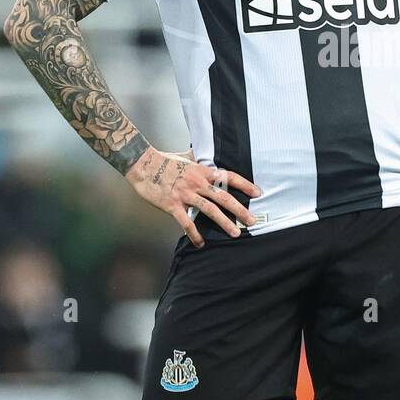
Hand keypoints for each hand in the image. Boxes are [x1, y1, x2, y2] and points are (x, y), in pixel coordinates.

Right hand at [125, 148, 260, 246]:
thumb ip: (198, 160)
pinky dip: (195, 234)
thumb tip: (207, 159)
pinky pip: (187, 222)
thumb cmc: (163, 160)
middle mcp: (197, 183)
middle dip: (240, 210)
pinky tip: (201, 243)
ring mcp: (186, 194)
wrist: (142, 164)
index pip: (229, 177)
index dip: (245, 185)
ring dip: (224, 223)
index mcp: (202, 171)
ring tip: (235, 233)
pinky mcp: (173, 205)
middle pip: (224, 197)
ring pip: (210, 210)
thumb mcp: (185, 157)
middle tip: (252, 220)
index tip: (258, 192)